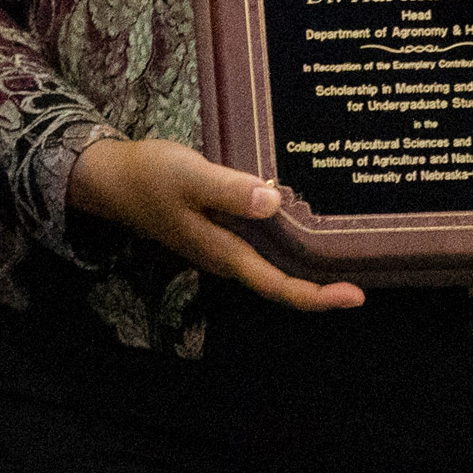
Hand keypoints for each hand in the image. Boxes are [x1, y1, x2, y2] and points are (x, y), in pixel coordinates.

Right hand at [68, 137, 364, 312]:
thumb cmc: (148, 176)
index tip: (356, 295)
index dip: (317, 296)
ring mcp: (220, 244)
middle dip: (320, 283)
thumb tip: (275, 202)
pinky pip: (259, 242)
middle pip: (279, 281)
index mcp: (223, 252)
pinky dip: (283, 236)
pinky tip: (297, 214)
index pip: (277, 286)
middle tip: (363, 268)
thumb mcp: (189, 176)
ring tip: (342, 245)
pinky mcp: (216, 228)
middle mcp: (226, 256)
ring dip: (304, 261)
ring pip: (270, 262)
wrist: (109, 177)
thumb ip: (230, 190)